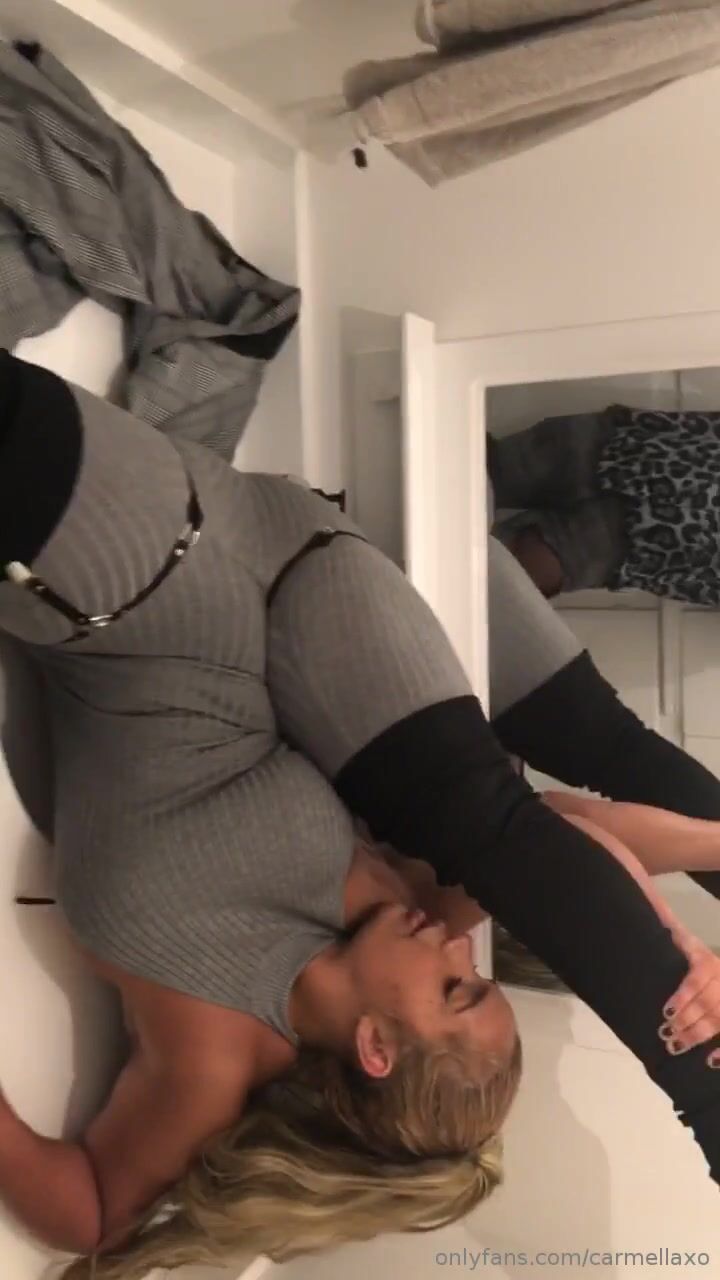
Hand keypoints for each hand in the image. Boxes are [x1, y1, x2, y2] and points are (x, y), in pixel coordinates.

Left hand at [659, 931, 719, 1067]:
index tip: (666, 1012)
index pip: (696, 980)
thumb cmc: (694, 955)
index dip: (683, 997)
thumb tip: (642, 901)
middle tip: (665, 1034)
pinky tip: (709, 1061)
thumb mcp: (683, 940)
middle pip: (707, 1004)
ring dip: (697, 1035)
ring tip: (675, 1045)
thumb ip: (667, 926)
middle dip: (686, 1021)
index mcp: (707, 962)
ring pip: (718, 1019)